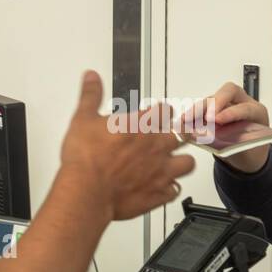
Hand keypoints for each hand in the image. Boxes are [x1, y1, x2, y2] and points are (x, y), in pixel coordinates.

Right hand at [59, 70, 194, 220]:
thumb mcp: (83, 119)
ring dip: (181, 161)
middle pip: (182, 134)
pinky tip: (163, 188)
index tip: (160, 113)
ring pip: (187, 163)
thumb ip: (91, 95)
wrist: (87, 191)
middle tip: (170, 136)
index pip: (164, 110)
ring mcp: (161, 171)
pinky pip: (174, 190)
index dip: (163, 111)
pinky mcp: (158, 193)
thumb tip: (91, 77)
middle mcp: (157, 146)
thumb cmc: (86, 159)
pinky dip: (170, 189)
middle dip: (178, 134)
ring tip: (174, 161)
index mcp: (142, 125)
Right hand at [183, 81, 271, 173]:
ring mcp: (226, 105)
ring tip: (186, 120)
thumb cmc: (250, 151)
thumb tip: (214, 142)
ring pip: (212, 99)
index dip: (231, 112)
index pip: (245, 107)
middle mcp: (242, 104)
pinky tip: (184, 121)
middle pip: (228, 92)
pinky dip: (192, 114)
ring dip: (198, 109)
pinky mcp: (213, 110)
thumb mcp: (247, 152)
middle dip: (215, 102)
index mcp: (257, 113)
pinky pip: (202, 107)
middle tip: (206, 116)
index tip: (218, 119)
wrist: (248, 154)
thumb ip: (233, 146)